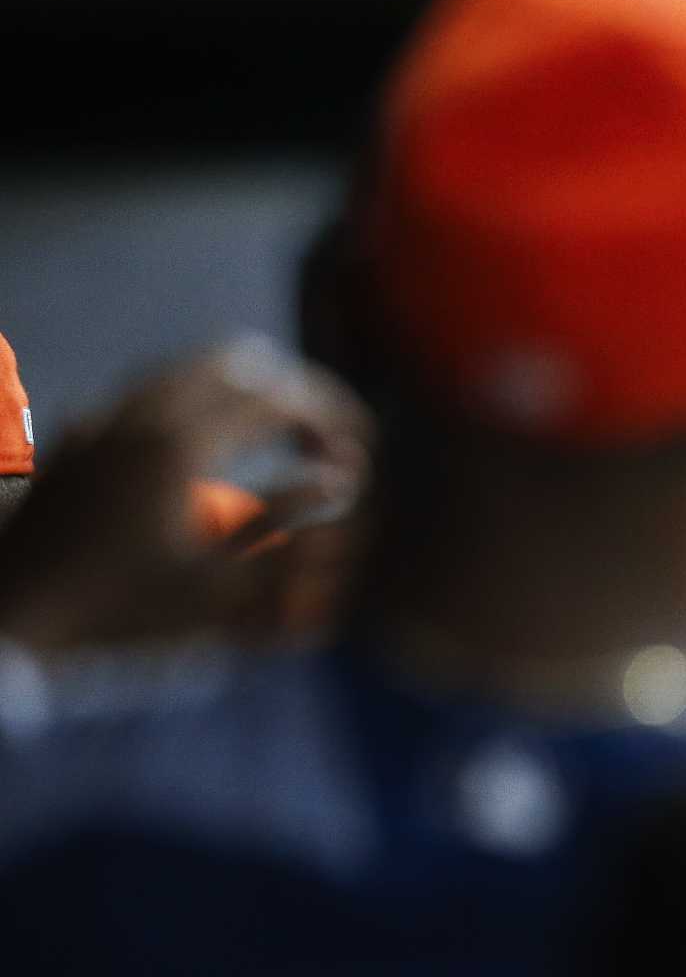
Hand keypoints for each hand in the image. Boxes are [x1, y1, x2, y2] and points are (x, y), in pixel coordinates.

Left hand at [0, 338, 370, 650]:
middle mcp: (144, 415)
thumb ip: (288, 527)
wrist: (13, 612)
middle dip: (292, 392)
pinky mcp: (79, 434)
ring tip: (272, 435)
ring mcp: (106, 419)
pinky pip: (149, 392)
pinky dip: (195, 404)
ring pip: (191, 368)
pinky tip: (200, 451)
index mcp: (185, 446)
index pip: (281, 401)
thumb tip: (342, 482)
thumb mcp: (220, 587)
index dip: (333, 418)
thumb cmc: (121, 611)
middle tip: (319, 435)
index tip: (360, 448)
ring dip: (244, 392)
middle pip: (241, 364)